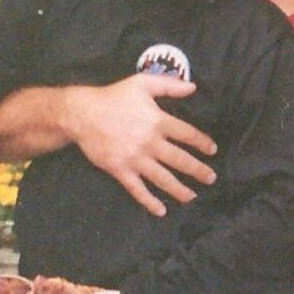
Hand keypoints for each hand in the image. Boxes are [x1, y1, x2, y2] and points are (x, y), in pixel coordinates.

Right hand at [65, 74, 216, 216]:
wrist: (81, 113)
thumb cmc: (114, 97)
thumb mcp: (142, 83)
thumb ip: (169, 85)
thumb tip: (193, 87)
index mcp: (158, 121)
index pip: (187, 134)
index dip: (202, 143)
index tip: (212, 150)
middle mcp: (150, 142)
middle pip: (180, 160)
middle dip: (198, 171)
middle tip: (211, 178)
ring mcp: (135, 158)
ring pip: (163, 178)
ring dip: (180, 190)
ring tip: (192, 197)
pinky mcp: (120, 170)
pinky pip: (137, 189)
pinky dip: (149, 201)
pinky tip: (161, 210)